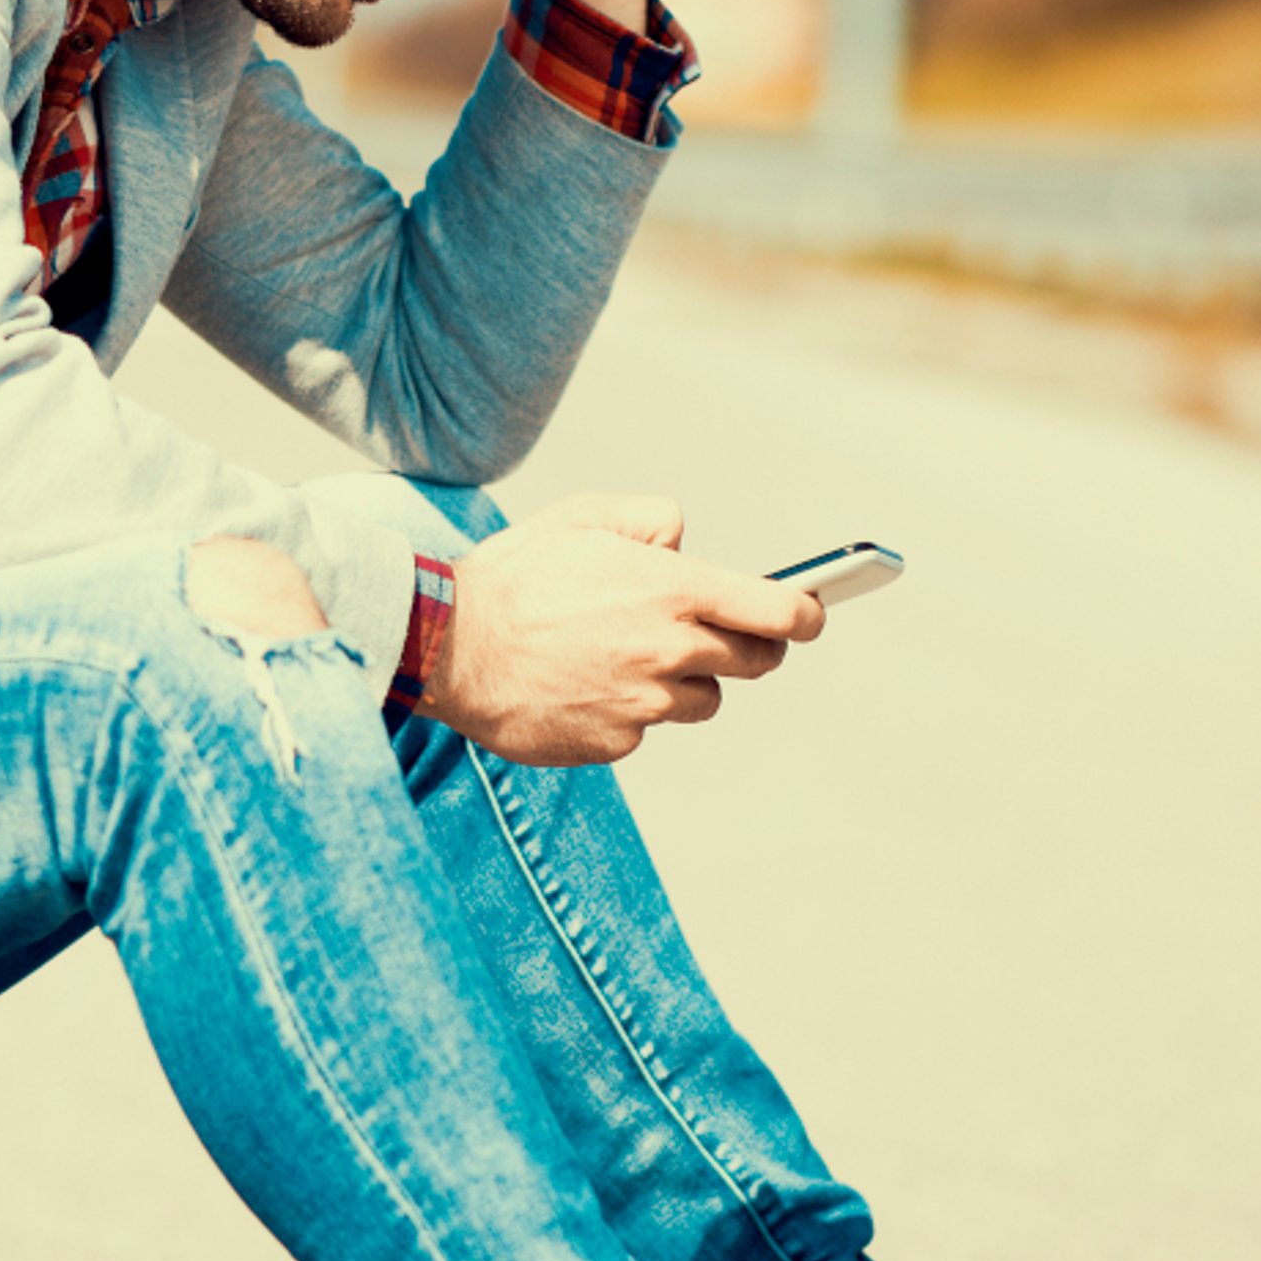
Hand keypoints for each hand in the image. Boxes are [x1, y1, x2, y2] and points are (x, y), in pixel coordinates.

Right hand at [417, 492, 824, 765]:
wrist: (450, 647)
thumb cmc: (515, 576)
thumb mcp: (585, 517)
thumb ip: (653, 519)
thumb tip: (684, 542)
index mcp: (675, 590)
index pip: (780, 611)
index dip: (807, 613)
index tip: (811, 613)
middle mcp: (672, 651)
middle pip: (757, 661)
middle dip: (748, 645)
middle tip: (714, 631)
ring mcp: (646, 705)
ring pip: (702, 699)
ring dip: (682, 680)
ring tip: (622, 655)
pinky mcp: (616, 743)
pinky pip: (646, 729)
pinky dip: (628, 710)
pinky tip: (583, 684)